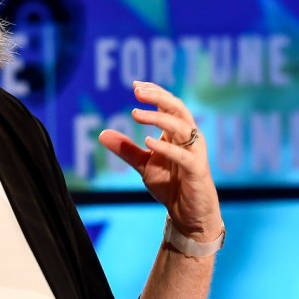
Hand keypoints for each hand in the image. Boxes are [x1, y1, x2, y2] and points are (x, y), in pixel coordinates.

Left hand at [98, 81, 220, 239]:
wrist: (187, 213)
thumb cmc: (170, 185)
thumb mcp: (144, 165)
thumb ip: (126, 149)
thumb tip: (101, 133)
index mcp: (177, 133)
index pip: (169, 105)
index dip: (154, 93)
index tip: (135, 84)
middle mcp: (189, 138)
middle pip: (177, 108)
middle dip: (158, 97)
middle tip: (137, 91)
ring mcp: (195, 152)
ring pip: (181, 127)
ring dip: (158, 118)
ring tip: (135, 113)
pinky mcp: (196, 170)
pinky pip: (183, 155)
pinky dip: (166, 147)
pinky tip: (148, 141)